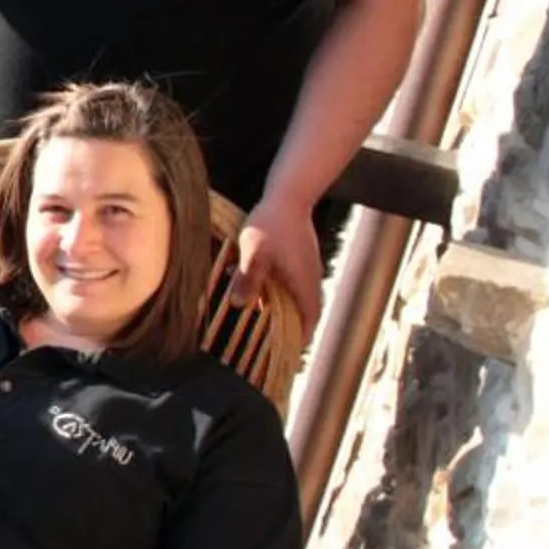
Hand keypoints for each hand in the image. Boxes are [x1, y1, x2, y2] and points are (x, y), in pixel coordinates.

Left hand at [229, 193, 324, 335]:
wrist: (289, 195)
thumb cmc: (271, 223)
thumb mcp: (254, 252)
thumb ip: (248, 278)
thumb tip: (239, 306)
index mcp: (302, 283)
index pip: (309, 320)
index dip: (301, 338)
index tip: (289, 353)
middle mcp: (309, 279)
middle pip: (304, 312)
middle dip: (289, 327)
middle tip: (272, 342)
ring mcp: (306, 268)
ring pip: (296, 297)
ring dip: (281, 307)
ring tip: (260, 316)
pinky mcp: (299, 258)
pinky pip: (290, 282)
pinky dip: (276, 290)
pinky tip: (254, 283)